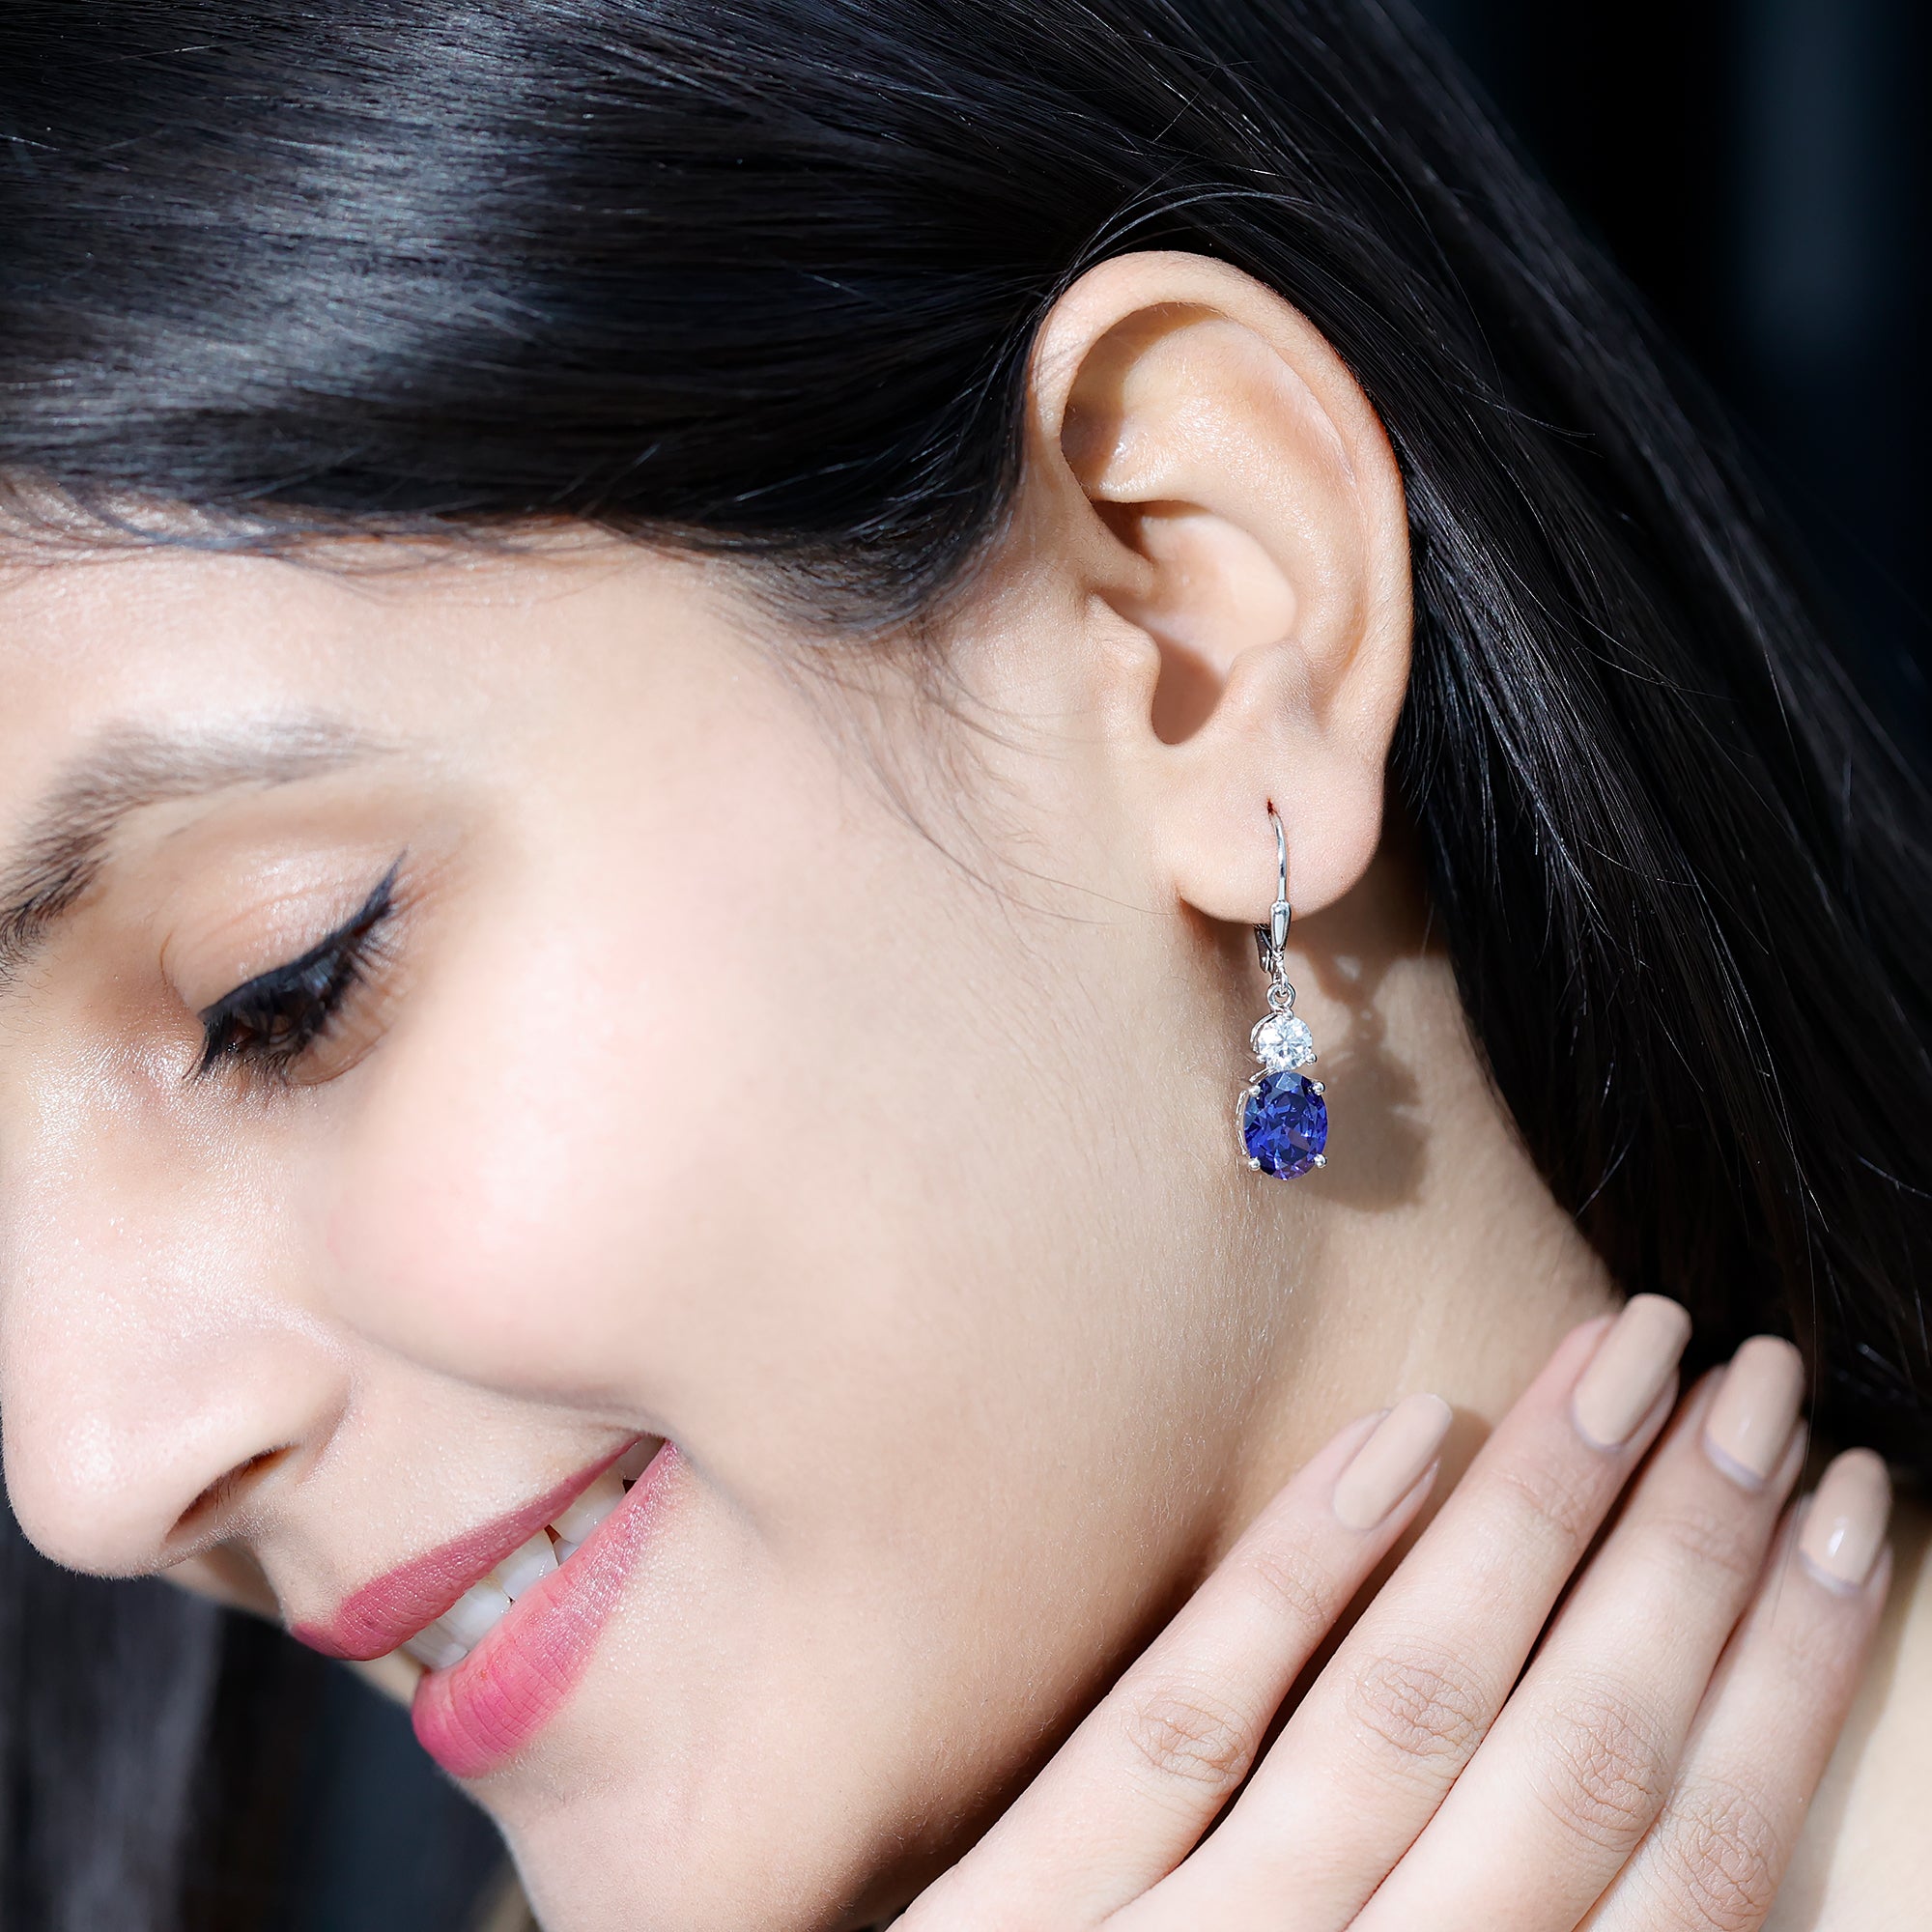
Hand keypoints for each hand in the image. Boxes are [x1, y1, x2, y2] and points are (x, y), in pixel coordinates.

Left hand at [898, 1297, 1891, 1930]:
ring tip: (1630, 1358)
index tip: (1850, 1508)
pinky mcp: (1020, 1909)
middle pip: (1570, 1758)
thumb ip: (1487, 1930)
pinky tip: (1399, 1429)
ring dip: (1535, 1521)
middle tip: (1761, 1378)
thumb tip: (1683, 1814)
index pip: (1687, 1869)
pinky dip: (1303, 1571)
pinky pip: (1182, 1715)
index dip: (1786, 1683)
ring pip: (1403, 1709)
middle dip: (1690, 1562)